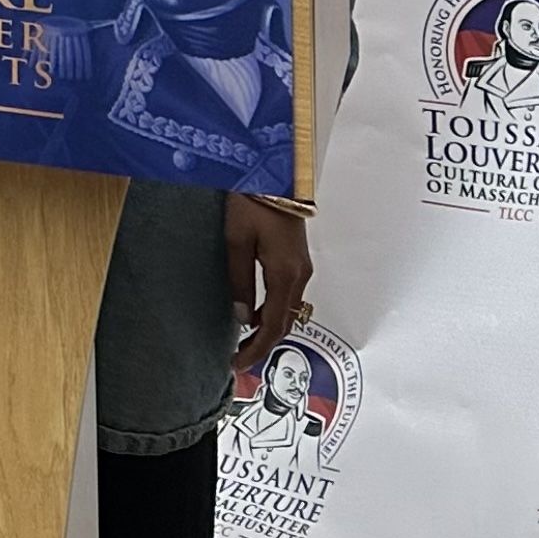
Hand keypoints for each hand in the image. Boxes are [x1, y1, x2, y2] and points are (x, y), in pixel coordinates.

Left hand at [225, 195, 313, 369]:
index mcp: (286, 275)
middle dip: (264, 343)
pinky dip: (273, 310)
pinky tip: (254, 311)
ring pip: (288, 309)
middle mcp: (300, 275)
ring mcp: (302, 267)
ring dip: (269, 327)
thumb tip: (242, 317)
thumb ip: (239, 281)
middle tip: (239, 358)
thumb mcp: (236, 241)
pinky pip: (287, 294)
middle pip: (285, 322)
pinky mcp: (297, 258)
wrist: (274, 173)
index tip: (239, 364)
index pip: (274, 325)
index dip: (258, 349)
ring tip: (244, 339)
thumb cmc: (252, 202)